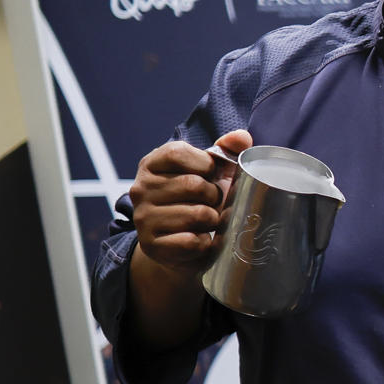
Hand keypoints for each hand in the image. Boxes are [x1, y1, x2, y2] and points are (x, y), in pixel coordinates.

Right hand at [130, 129, 251, 274]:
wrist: (179, 245)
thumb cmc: (197, 201)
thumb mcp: (209, 172)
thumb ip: (225, 150)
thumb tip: (242, 137)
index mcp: (151, 164)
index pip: (177, 152)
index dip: (205, 164)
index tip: (210, 175)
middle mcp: (141, 189)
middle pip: (192, 184)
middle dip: (214, 195)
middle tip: (212, 202)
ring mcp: (143, 218)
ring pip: (196, 214)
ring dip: (212, 220)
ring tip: (206, 221)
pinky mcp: (152, 246)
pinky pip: (192, 242)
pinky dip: (204, 243)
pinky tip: (200, 239)